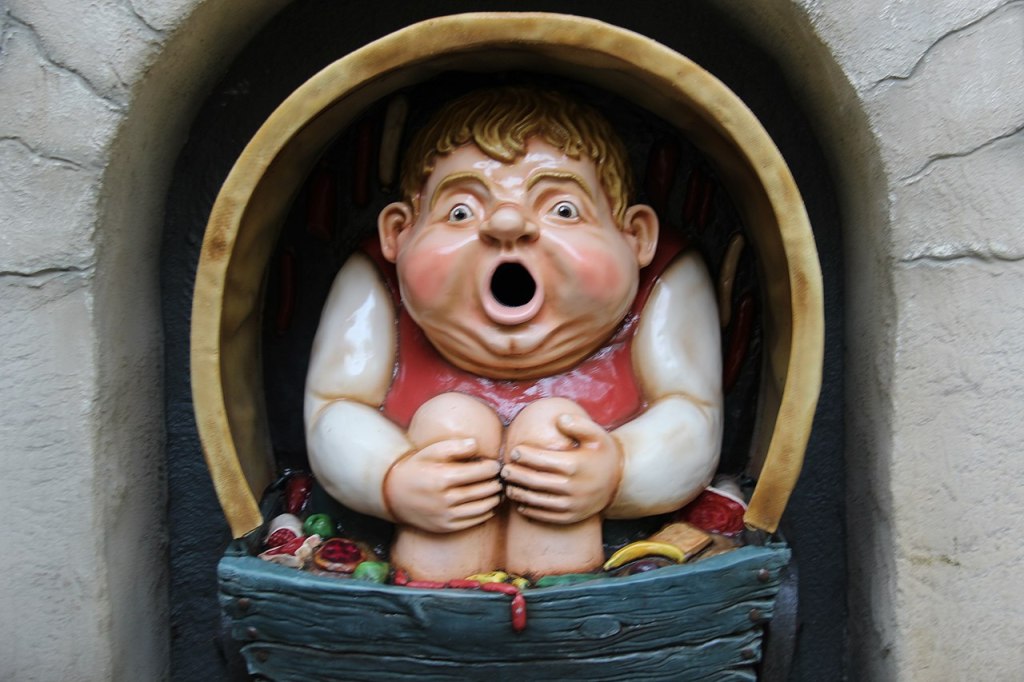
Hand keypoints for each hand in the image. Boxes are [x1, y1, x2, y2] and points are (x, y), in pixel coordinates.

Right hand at [383, 438, 501, 533]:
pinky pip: (473, 521)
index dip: (492, 467)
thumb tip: (477, 445)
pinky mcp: (445, 527)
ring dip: (495, 498)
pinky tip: (489, 505)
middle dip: (496, 482)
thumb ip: (455, 446)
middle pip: (484, 490)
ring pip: (483, 508)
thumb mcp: (431, 452)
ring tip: (498, 490)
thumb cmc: (416, 468)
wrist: (392, 494)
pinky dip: (486, 513)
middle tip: (501, 477)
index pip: (480, 472)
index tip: (495, 465)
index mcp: (443, 477)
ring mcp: (445, 515)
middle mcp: (445, 499)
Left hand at [501, 414, 622, 524]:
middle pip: (535, 481)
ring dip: (519, 493)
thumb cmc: (603, 453)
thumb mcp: (597, 435)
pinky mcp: (572, 516)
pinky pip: (546, 516)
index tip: (514, 451)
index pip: (542, 460)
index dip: (525, 456)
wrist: (620, 480)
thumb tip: (559, 419)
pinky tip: (521, 504)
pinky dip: (531, 511)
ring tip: (508, 486)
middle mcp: (572, 487)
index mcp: (575, 465)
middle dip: (516, 475)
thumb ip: (578, 424)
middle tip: (504, 469)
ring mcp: (572, 504)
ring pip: (537, 500)